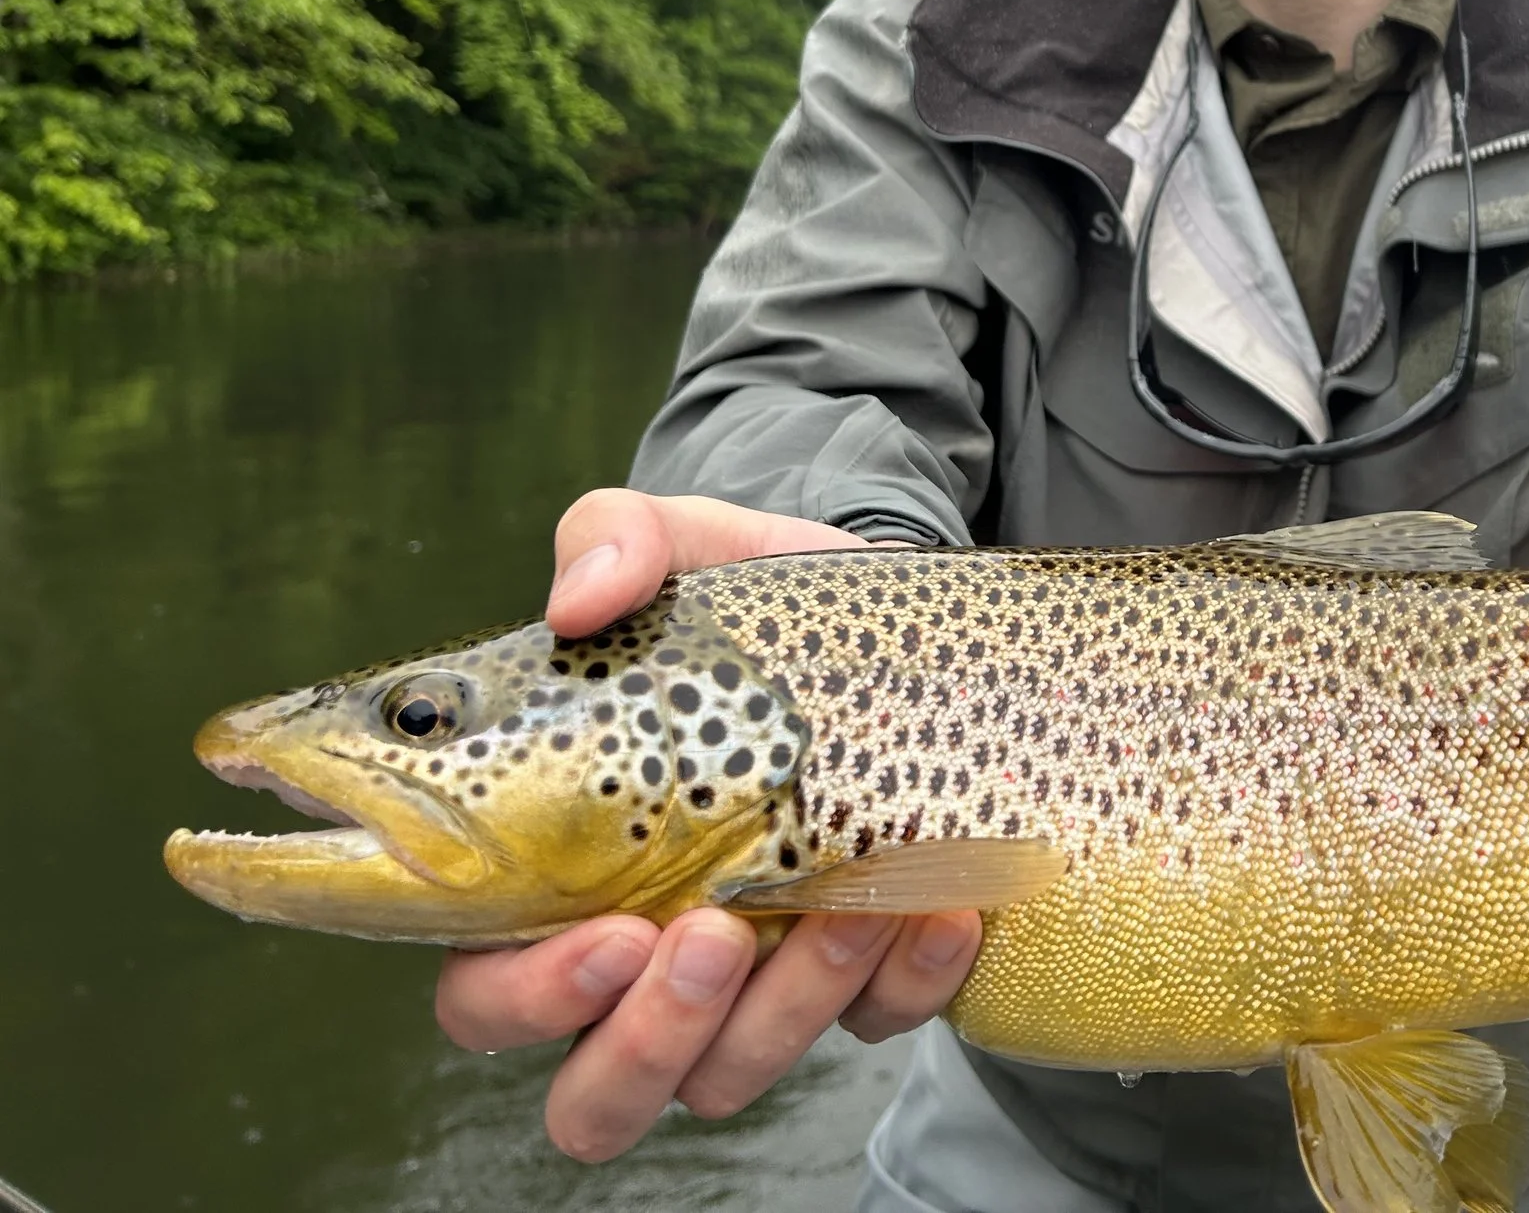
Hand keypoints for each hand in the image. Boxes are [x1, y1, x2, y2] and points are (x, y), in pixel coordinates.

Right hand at [433, 489, 982, 1160]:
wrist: (893, 625)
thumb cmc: (747, 610)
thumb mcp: (685, 547)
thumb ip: (615, 542)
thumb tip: (584, 594)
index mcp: (551, 876)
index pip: (485, 989)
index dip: (529, 996)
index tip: (609, 935)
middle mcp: (637, 959)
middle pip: (595, 1092)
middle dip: (649, 1039)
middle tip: (710, 937)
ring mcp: (751, 984)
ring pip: (729, 1077)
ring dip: (787, 1007)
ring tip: (846, 907)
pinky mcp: (857, 980)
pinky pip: (871, 1030)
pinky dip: (904, 984)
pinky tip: (938, 911)